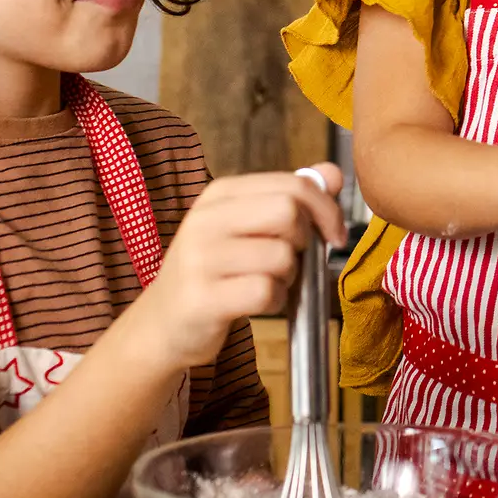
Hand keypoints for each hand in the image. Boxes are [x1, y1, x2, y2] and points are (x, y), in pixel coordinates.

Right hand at [128, 162, 345, 371]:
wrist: (163, 324)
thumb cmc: (218, 270)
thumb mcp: (249, 224)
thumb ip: (292, 197)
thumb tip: (333, 174)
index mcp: (221, 193)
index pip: (294, 184)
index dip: (326, 209)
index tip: (334, 234)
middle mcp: (206, 219)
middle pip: (289, 213)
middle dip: (305, 241)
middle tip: (293, 260)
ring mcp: (200, 258)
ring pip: (281, 255)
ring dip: (289, 276)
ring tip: (267, 282)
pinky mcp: (202, 298)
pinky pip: (266, 291)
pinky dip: (275, 301)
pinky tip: (258, 303)